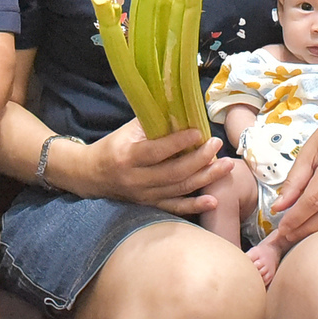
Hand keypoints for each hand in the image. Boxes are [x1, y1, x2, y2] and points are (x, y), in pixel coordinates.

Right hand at [74, 118, 230, 213]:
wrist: (90, 175)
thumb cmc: (113, 146)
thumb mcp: (127, 131)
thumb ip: (152, 123)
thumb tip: (182, 110)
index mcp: (127, 157)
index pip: (156, 151)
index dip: (178, 142)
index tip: (199, 132)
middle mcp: (135, 180)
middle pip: (173, 173)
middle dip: (199, 159)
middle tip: (217, 144)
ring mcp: (143, 196)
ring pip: (179, 189)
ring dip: (205, 178)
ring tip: (226, 166)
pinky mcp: (149, 205)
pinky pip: (175, 207)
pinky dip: (195, 206)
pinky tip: (213, 200)